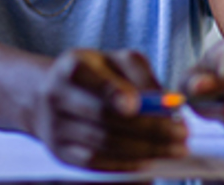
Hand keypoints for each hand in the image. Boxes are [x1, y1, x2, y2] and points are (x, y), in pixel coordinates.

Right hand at [28, 49, 187, 169]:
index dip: (116, 94)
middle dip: (148, 128)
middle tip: (180, 132)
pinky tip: (149, 159)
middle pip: (105, 118)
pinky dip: (126, 163)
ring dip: (144, 149)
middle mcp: (58, 97)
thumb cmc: (88, 73)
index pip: (93, 81)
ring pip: (104, 144)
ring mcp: (57, 128)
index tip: (141, 104)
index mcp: (71, 68)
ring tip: (173, 147)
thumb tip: (165, 100)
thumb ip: (138, 72)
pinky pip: (97, 163)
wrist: (42, 93)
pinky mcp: (62, 153)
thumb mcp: (110, 59)